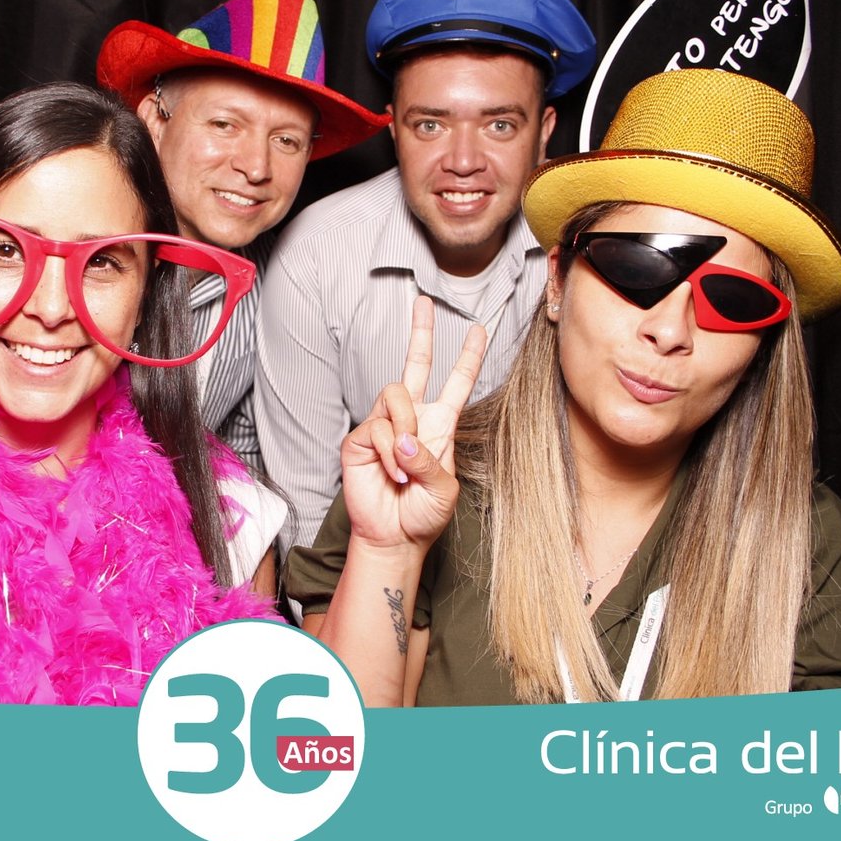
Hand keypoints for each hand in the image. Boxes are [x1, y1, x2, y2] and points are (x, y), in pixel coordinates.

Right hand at [339, 296, 486, 549]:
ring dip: (405, 429)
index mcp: (440, 425)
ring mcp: (384, 426)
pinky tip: (392, 474)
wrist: (395, 538)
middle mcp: (412, 419)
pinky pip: (378, 427)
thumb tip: (405, 437)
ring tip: (405, 466)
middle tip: (423, 302)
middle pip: (416, 365)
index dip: (469, 357)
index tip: (479, 330)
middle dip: (421, 333)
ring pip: (394, 394)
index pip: (456, 383)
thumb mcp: (445, 489)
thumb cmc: (424, 515)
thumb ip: (431, 460)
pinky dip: (390, 453)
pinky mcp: (360, 439)